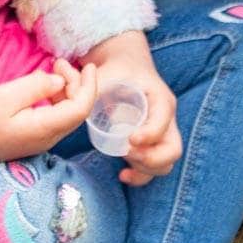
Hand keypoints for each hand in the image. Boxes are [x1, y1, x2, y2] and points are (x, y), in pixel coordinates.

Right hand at [0, 62, 99, 178]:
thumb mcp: (5, 97)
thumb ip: (36, 86)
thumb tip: (60, 82)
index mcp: (44, 130)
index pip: (81, 108)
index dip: (89, 85)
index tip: (88, 64)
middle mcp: (46, 140)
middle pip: (76, 112)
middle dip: (77, 84)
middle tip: (60, 62)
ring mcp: (37, 143)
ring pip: (65, 116)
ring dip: (66, 92)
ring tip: (53, 70)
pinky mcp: (28, 141)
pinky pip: (53, 120)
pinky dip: (55, 100)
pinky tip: (43, 88)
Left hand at [79, 32, 179, 185]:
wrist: (128, 67)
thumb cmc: (118, 71)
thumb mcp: (106, 74)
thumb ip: (89, 86)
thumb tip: (70, 96)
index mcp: (160, 99)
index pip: (163, 121)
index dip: (149, 134)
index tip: (130, 140)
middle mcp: (166, 118)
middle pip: (172, 150)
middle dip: (151, 159)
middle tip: (127, 153)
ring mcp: (162, 133)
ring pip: (166, 163)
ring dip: (145, 170)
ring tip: (123, 167)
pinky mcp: (153, 144)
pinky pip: (155, 166)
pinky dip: (142, 175)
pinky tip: (122, 174)